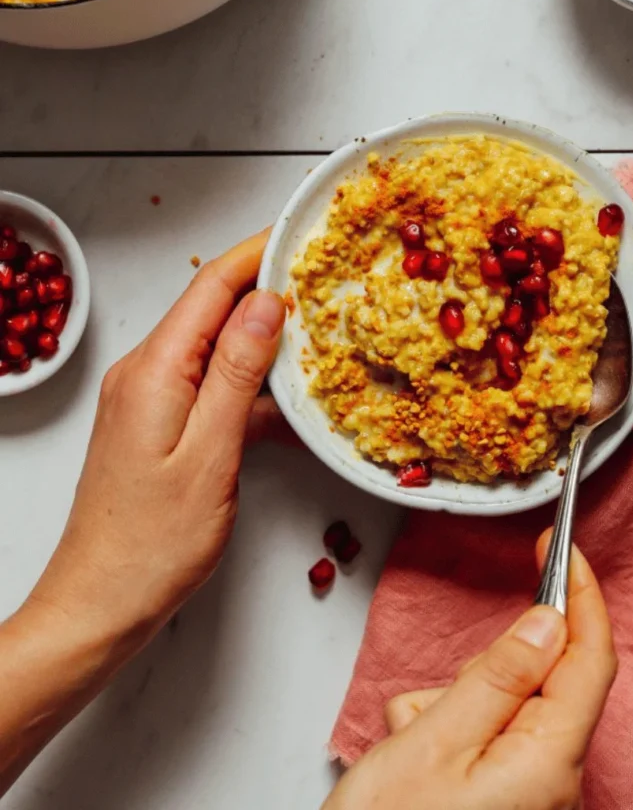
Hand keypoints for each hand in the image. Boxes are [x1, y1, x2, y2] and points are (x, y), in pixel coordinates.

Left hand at [28, 231, 286, 646]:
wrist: (100, 604)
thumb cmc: (151, 544)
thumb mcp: (209, 454)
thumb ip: (236, 374)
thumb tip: (266, 306)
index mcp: (153, 371)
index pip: (212, 287)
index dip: (259, 255)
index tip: (302, 237)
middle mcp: (144, 374)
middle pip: (212, 310)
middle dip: (267, 290)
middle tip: (323, 282)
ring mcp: (148, 399)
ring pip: (213, 347)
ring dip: (262, 339)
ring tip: (317, 334)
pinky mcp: (157, 425)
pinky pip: (208, 384)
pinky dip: (247, 384)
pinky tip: (284, 398)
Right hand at [325, 535, 616, 809]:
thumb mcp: (435, 741)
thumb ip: (497, 676)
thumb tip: (548, 622)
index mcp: (549, 760)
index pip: (590, 659)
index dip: (582, 596)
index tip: (562, 550)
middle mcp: (551, 779)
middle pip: (540, 681)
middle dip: (485, 668)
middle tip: (438, 695)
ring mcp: (526, 792)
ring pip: (502, 704)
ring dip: (454, 702)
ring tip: (408, 744)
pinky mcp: (500, 798)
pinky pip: (484, 734)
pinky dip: (445, 727)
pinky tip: (409, 757)